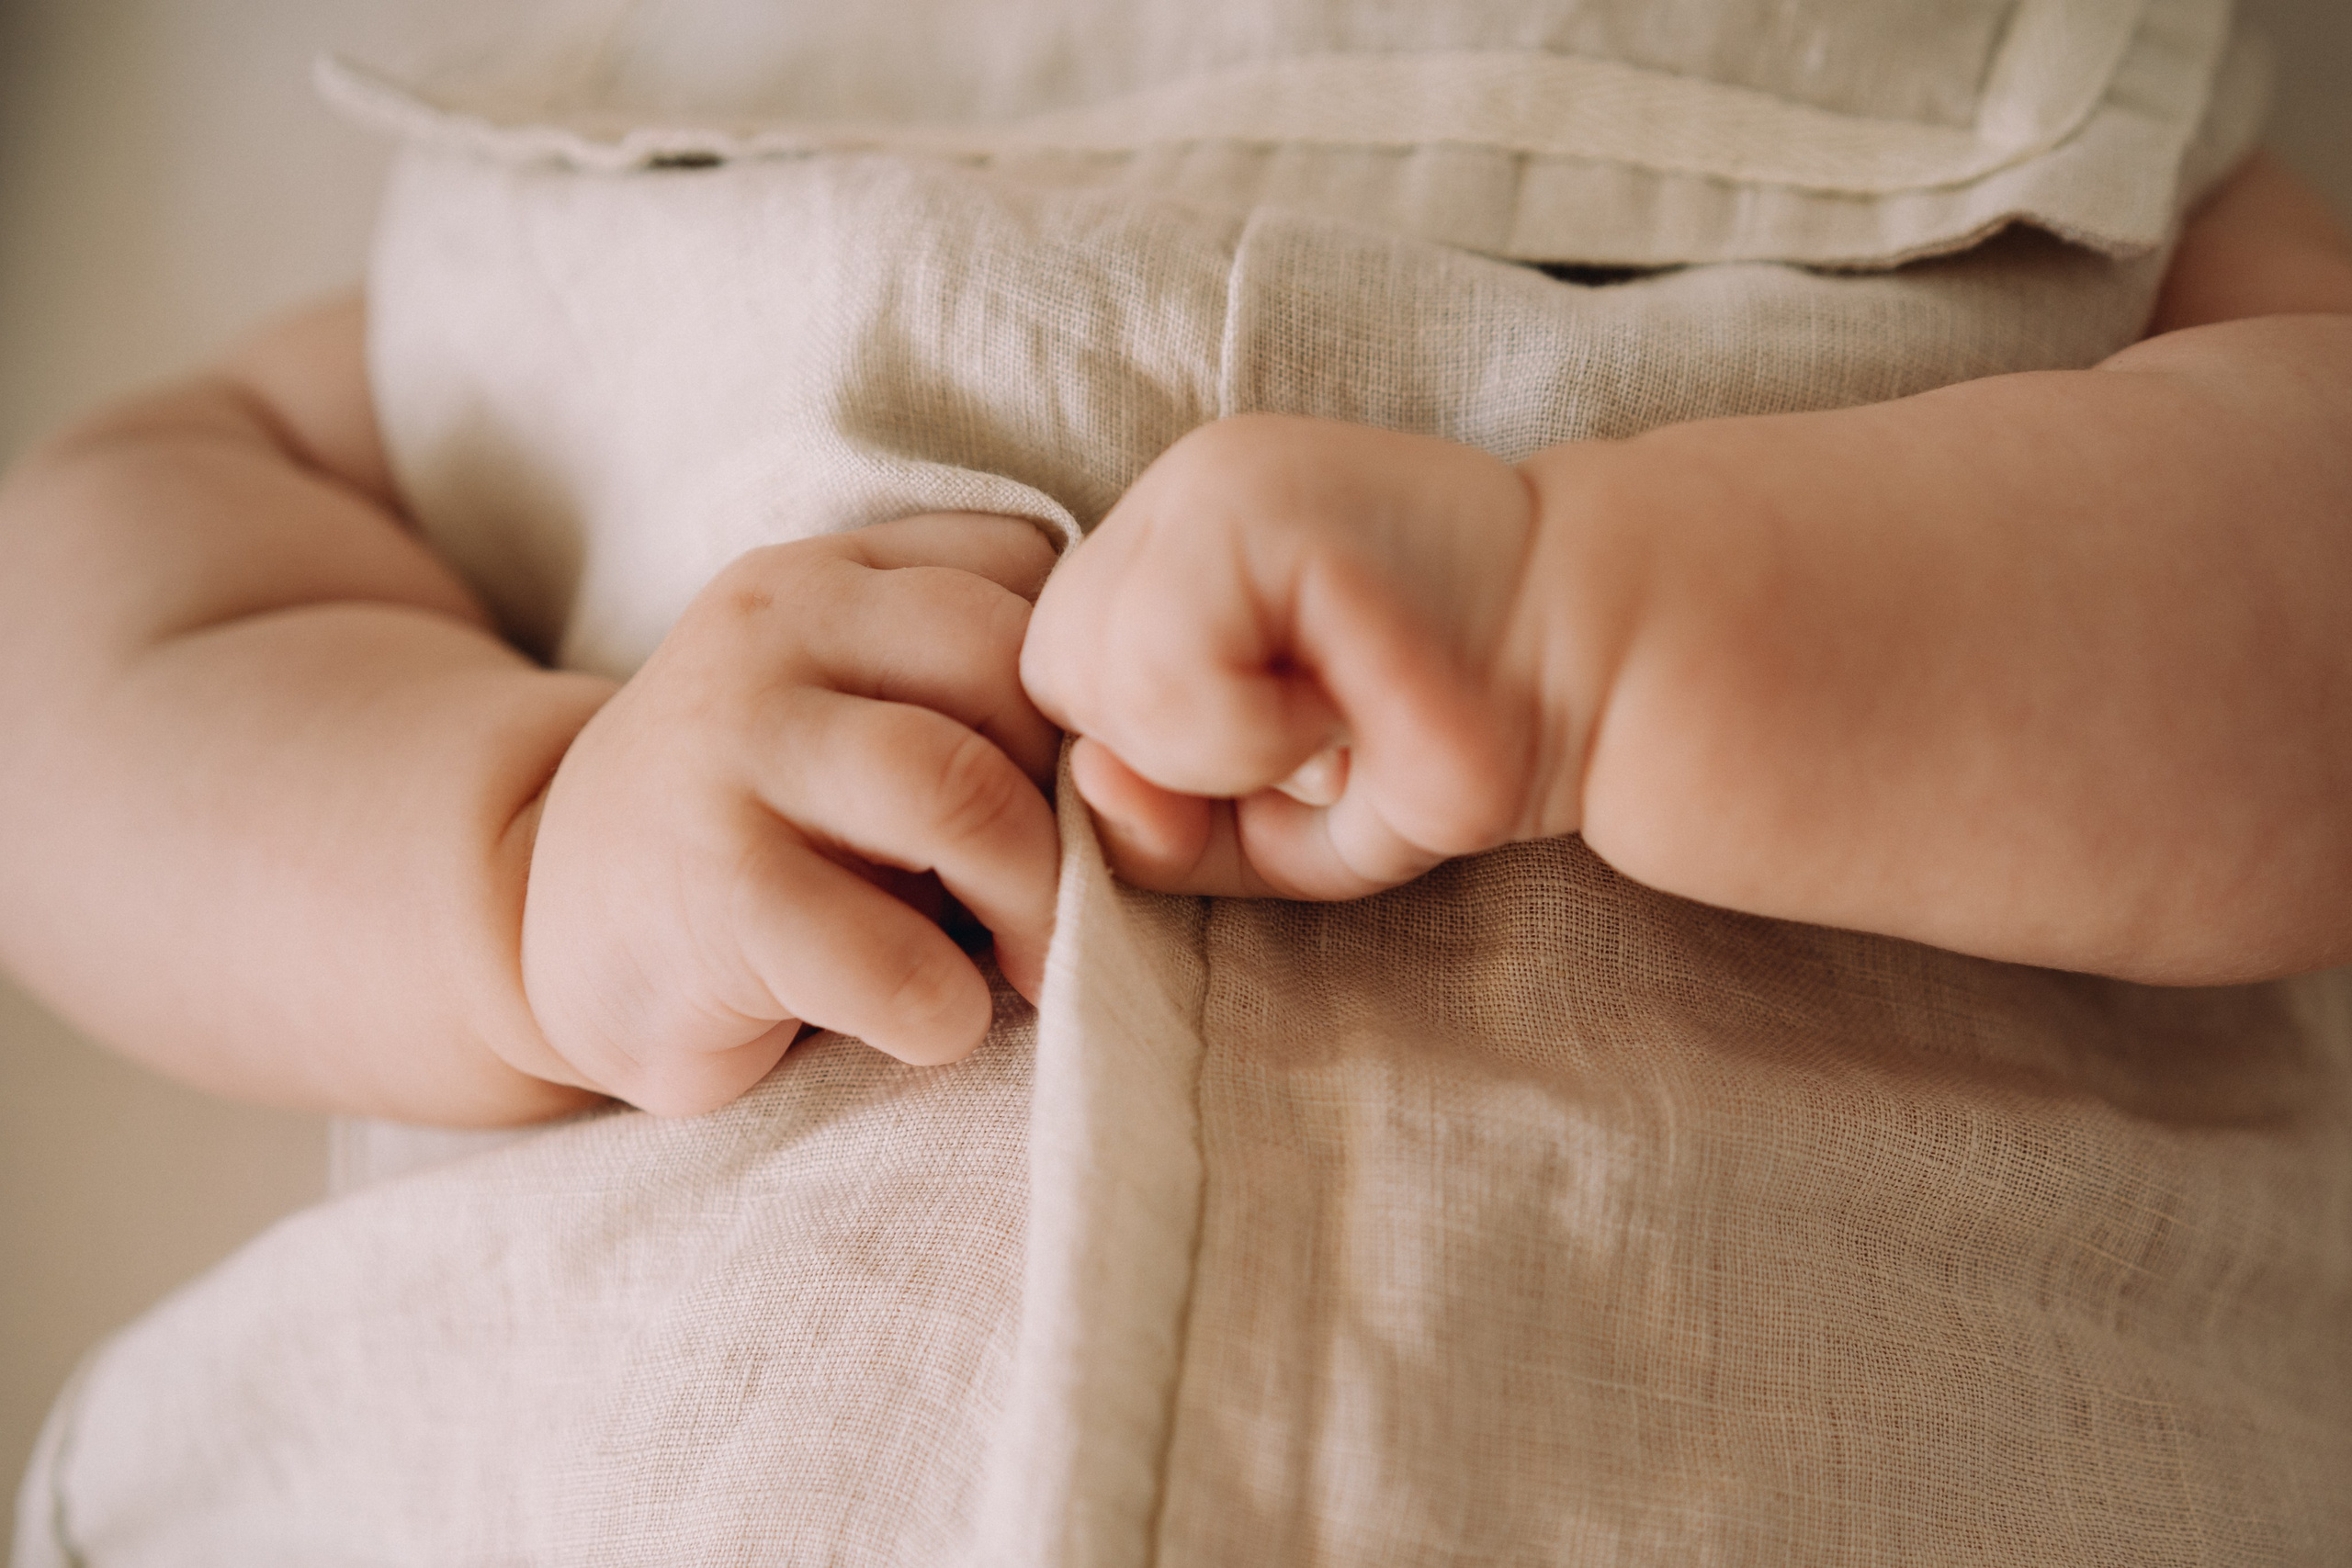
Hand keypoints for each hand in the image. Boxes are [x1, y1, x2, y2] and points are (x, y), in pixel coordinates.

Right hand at [519, 513, 1060, 1114]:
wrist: (540, 919)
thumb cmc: (762, 834)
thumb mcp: (866, 728)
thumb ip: (987, 716)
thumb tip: (1158, 797)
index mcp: (833, 572)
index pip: (1029, 579)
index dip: (1092, 701)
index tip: (1091, 798)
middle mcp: (774, 625)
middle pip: (1011, 670)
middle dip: (1077, 806)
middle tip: (1078, 905)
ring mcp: (728, 744)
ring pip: (962, 792)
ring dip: (1030, 906)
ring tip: (1021, 967)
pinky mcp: (708, 885)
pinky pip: (886, 953)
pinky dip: (945, 1009)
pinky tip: (928, 1020)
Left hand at [1022, 415, 1589, 898]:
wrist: (1602, 670)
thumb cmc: (1438, 752)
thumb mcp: (1269, 824)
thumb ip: (1155, 831)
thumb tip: (1094, 779)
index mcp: (1176, 537)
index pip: (1061, 676)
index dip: (1150, 755)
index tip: (1283, 751)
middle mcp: (1179, 484)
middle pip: (1055, 669)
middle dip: (1172, 750)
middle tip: (1311, 736)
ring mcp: (1211, 479)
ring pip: (1092, 672)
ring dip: (1214, 747)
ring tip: (1331, 718)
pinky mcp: (1256, 502)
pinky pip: (1168, 668)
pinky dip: (1249, 731)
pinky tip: (1345, 700)